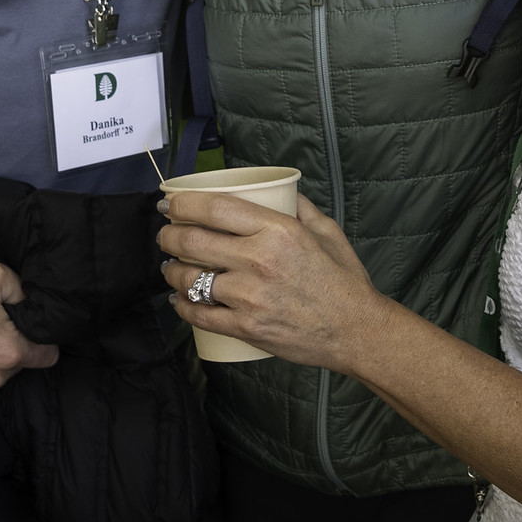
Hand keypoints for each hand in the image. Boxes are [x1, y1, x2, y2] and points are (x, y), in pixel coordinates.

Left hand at [158, 193, 385, 371]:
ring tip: (170, 267)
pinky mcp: (246, 328)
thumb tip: (278, 190)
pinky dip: (182, 306)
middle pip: (192, 241)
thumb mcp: (326, 231)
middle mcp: (259, 260)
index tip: (170, 202)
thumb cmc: (344, 281)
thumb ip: (299, 207)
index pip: (214, 208)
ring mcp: (249, 297)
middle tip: (165, 234)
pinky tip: (179, 300)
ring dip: (171, 271)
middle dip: (168, 235)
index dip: (182, 203)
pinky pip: (200, 315)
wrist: (356, 331)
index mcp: (277, 231)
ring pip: (189, 279)